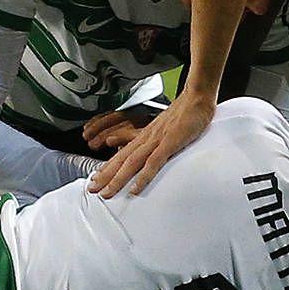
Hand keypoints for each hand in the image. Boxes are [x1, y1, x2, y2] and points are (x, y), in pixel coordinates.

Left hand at [88, 90, 211, 195]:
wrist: (196, 97)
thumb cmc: (185, 113)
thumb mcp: (167, 129)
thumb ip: (158, 142)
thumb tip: (154, 153)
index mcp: (145, 136)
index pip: (122, 154)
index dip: (108, 168)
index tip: (96, 179)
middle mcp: (146, 139)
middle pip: (121, 160)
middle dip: (105, 176)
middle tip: (92, 189)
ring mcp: (156, 141)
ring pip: (132, 163)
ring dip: (117, 179)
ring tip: (106, 193)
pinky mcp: (169, 143)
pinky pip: (153, 162)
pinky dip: (143, 176)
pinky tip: (135, 188)